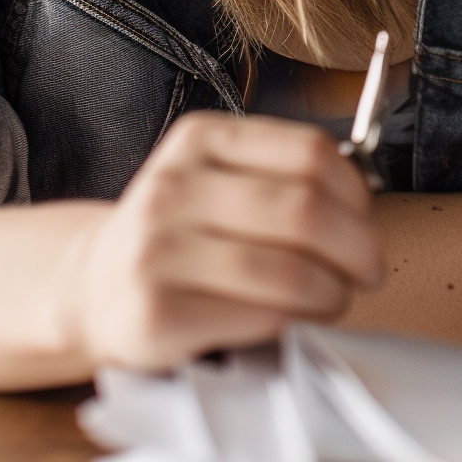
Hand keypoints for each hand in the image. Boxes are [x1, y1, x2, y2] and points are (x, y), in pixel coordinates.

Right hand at [66, 113, 381, 371]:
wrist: (93, 288)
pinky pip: (256, 316)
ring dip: (331, 291)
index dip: (356, 190)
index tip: (367, 218)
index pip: (309, 153)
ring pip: (286, 270)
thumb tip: (363, 206)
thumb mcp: (216, 180)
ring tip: (336, 297)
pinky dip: (294, 322)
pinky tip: (295, 321)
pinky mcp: (155, 315)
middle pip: (303, 210)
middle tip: (369, 268)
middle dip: (356, 246)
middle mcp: (173, 188)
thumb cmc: (179, 235)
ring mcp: (158, 252)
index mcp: (201, 139)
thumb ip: (280, 178)